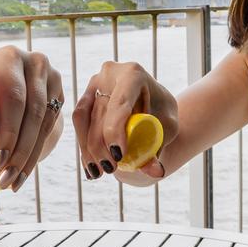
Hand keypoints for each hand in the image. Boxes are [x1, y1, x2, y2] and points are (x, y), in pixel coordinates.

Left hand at [0, 45, 62, 191]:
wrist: (0, 77)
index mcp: (8, 58)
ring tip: (11, 180)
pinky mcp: (60, 93)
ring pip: (43, 122)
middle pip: (32, 111)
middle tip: (2, 175)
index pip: (11, 97)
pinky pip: (51, 127)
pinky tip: (22, 172)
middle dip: (16, 146)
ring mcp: (52, 77)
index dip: (2, 129)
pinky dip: (35, 153)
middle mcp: (35, 63)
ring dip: (27, 155)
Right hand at [73, 61, 177, 179]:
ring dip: (89, 149)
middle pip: (99, 113)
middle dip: (101, 145)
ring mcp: (94, 84)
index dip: (115, 129)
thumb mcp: (168, 129)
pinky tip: (90, 167)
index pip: (119, 103)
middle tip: (111, 168)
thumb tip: (156, 171)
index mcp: (133, 74)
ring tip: (99, 172)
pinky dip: (84, 146)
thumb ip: (159, 147)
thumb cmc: (161, 113)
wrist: (152, 104)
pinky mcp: (85, 97)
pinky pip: (79, 123)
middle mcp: (109, 74)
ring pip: (84, 119)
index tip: (119, 155)